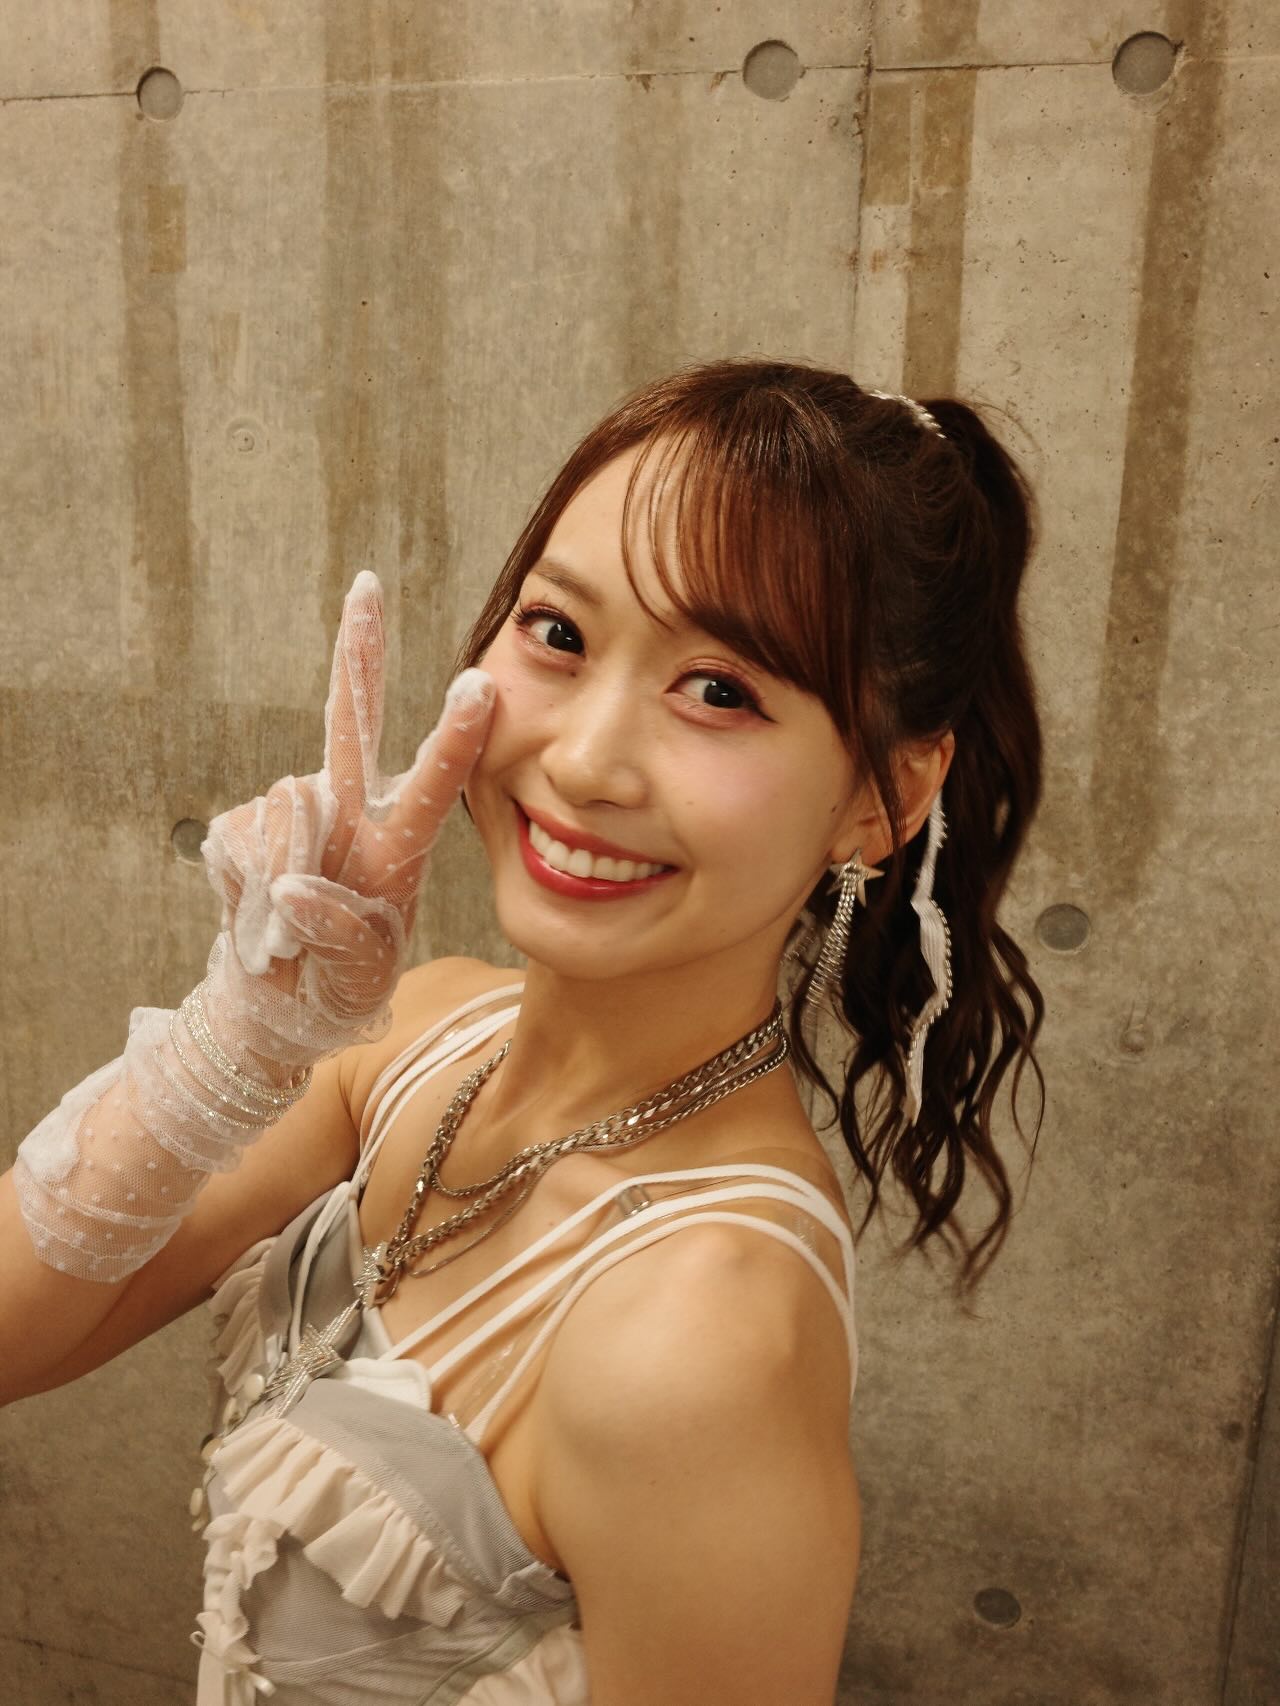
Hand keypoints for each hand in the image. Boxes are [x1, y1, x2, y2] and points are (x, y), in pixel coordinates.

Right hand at [200, 570, 494, 1039]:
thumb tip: (295, 885)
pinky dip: (241, 893)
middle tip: (367, 585)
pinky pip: (236, 843)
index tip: (482, 685)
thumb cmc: (334, 988)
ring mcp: (295, 814)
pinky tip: (257, 919)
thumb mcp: (358, 976)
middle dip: (357, 652)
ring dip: (277, 883)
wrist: (270, 1005)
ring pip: (281, 812)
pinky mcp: (239, 827)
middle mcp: (350, 813)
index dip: (454, 738)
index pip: (433, 784)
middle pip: (351, 721)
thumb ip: (339, 933)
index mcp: (398, 845)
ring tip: (288, 936)